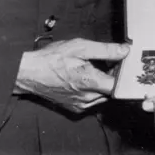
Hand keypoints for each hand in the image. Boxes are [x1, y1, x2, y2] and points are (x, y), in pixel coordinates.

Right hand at [14, 38, 128, 112]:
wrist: (30, 73)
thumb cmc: (52, 59)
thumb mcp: (81, 47)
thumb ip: (106, 50)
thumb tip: (124, 51)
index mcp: (90, 83)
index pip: (119, 85)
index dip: (123, 73)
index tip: (120, 63)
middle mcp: (87, 98)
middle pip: (111, 90)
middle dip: (113, 76)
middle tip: (106, 61)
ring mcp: (80, 105)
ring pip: (102, 95)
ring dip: (103, 82)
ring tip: (93, 67)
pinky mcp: (74, 108)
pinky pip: (92, 100)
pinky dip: (93, 89)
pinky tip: (85, 77)